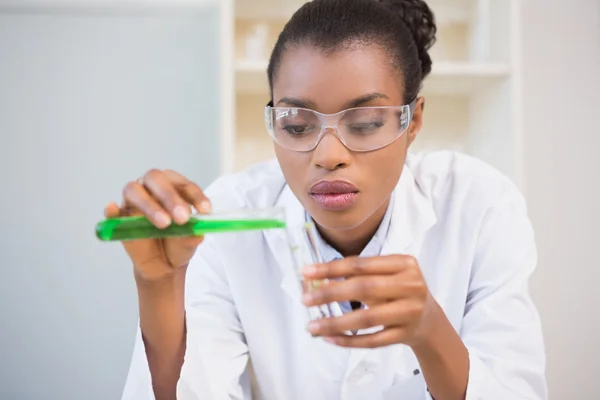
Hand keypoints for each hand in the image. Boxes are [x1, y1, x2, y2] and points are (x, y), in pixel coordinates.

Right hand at [104, 169, 210, 281]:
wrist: (164, 263)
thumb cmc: (179, 242)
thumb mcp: (190, 240)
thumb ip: (193, 234)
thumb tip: (196, 233)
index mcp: (173, 186)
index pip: (183, 184)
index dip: (195, 195)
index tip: (205, 211)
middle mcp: (151, 187)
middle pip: (156, 179)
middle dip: (170, 197)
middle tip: (182, 218)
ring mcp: (132, 201)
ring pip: (134, 191)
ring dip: (149, 205)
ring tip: (164, 224)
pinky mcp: (118, 219)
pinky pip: (112, 212)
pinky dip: (112, 210)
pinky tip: (113, 210)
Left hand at [301, 255, 432, 347]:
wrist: (429, 319)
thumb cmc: (399, 290)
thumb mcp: (388, 274)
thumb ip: (359, 273)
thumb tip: (316, 279)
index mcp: (404, 264)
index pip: (361, 264)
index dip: (331, 268)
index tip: (306, 272)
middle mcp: (411, 286)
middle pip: (364, 288)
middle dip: (330, 293)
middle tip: (306, 299)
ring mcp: (409, 312)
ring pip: (366, 318)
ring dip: (335, 323)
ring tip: (312, 326)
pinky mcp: (405, 335)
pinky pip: (372, 340)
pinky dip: (348, 340)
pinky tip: (329, 338)